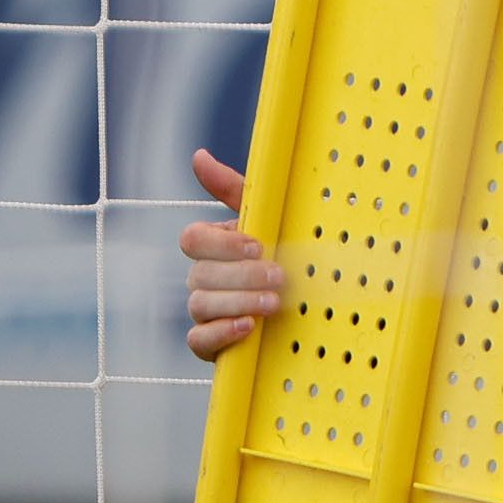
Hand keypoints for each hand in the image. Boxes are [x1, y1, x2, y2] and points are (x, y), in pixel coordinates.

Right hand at [180, 147, 285, 362]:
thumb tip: (199, 157)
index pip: (193, 239)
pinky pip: (198, 341)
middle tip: (279, 276)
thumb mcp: (271, 221)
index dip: (222, 243)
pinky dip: (221, 333)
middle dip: (241, 275)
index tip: (258, 245)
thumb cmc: (288, 257)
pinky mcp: (211, 345)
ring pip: (199, 305)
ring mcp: (205, 313)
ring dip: (238, 302)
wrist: (310, 308)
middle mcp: (204, 278)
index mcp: (214, 246)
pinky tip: (249, 327)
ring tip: (274, 303)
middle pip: (199, 274)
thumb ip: (236, 190)